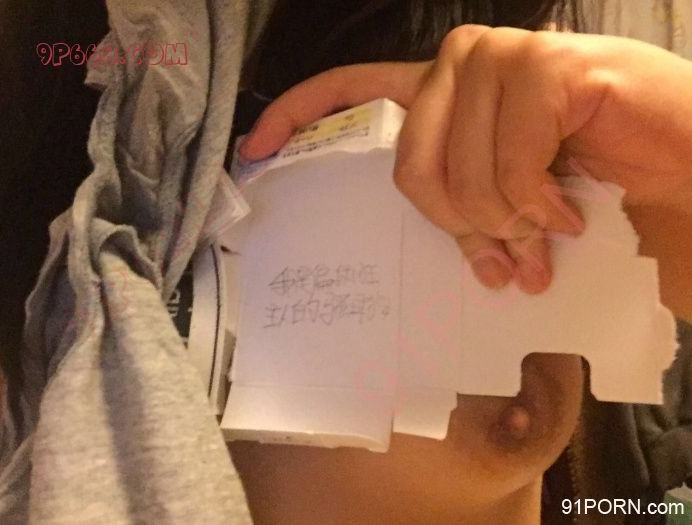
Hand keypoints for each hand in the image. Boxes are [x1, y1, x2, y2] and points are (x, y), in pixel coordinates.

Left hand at [240, 25, 691, 293]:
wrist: (682, 157)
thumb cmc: (599, 178)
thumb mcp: (514, 199)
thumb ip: (470, 210)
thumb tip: (467, 257)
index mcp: (445, 92)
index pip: (353, 88)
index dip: (297, 115)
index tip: (256, 151)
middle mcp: (463, 63)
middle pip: (410, 167)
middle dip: (461, 228)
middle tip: (506, 257)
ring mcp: (501, 58)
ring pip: (457, 173)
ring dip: (507, 224)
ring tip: (545, 234)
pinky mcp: (545, 69)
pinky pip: (508, 167)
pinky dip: (540, 205)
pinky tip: (570, 208)